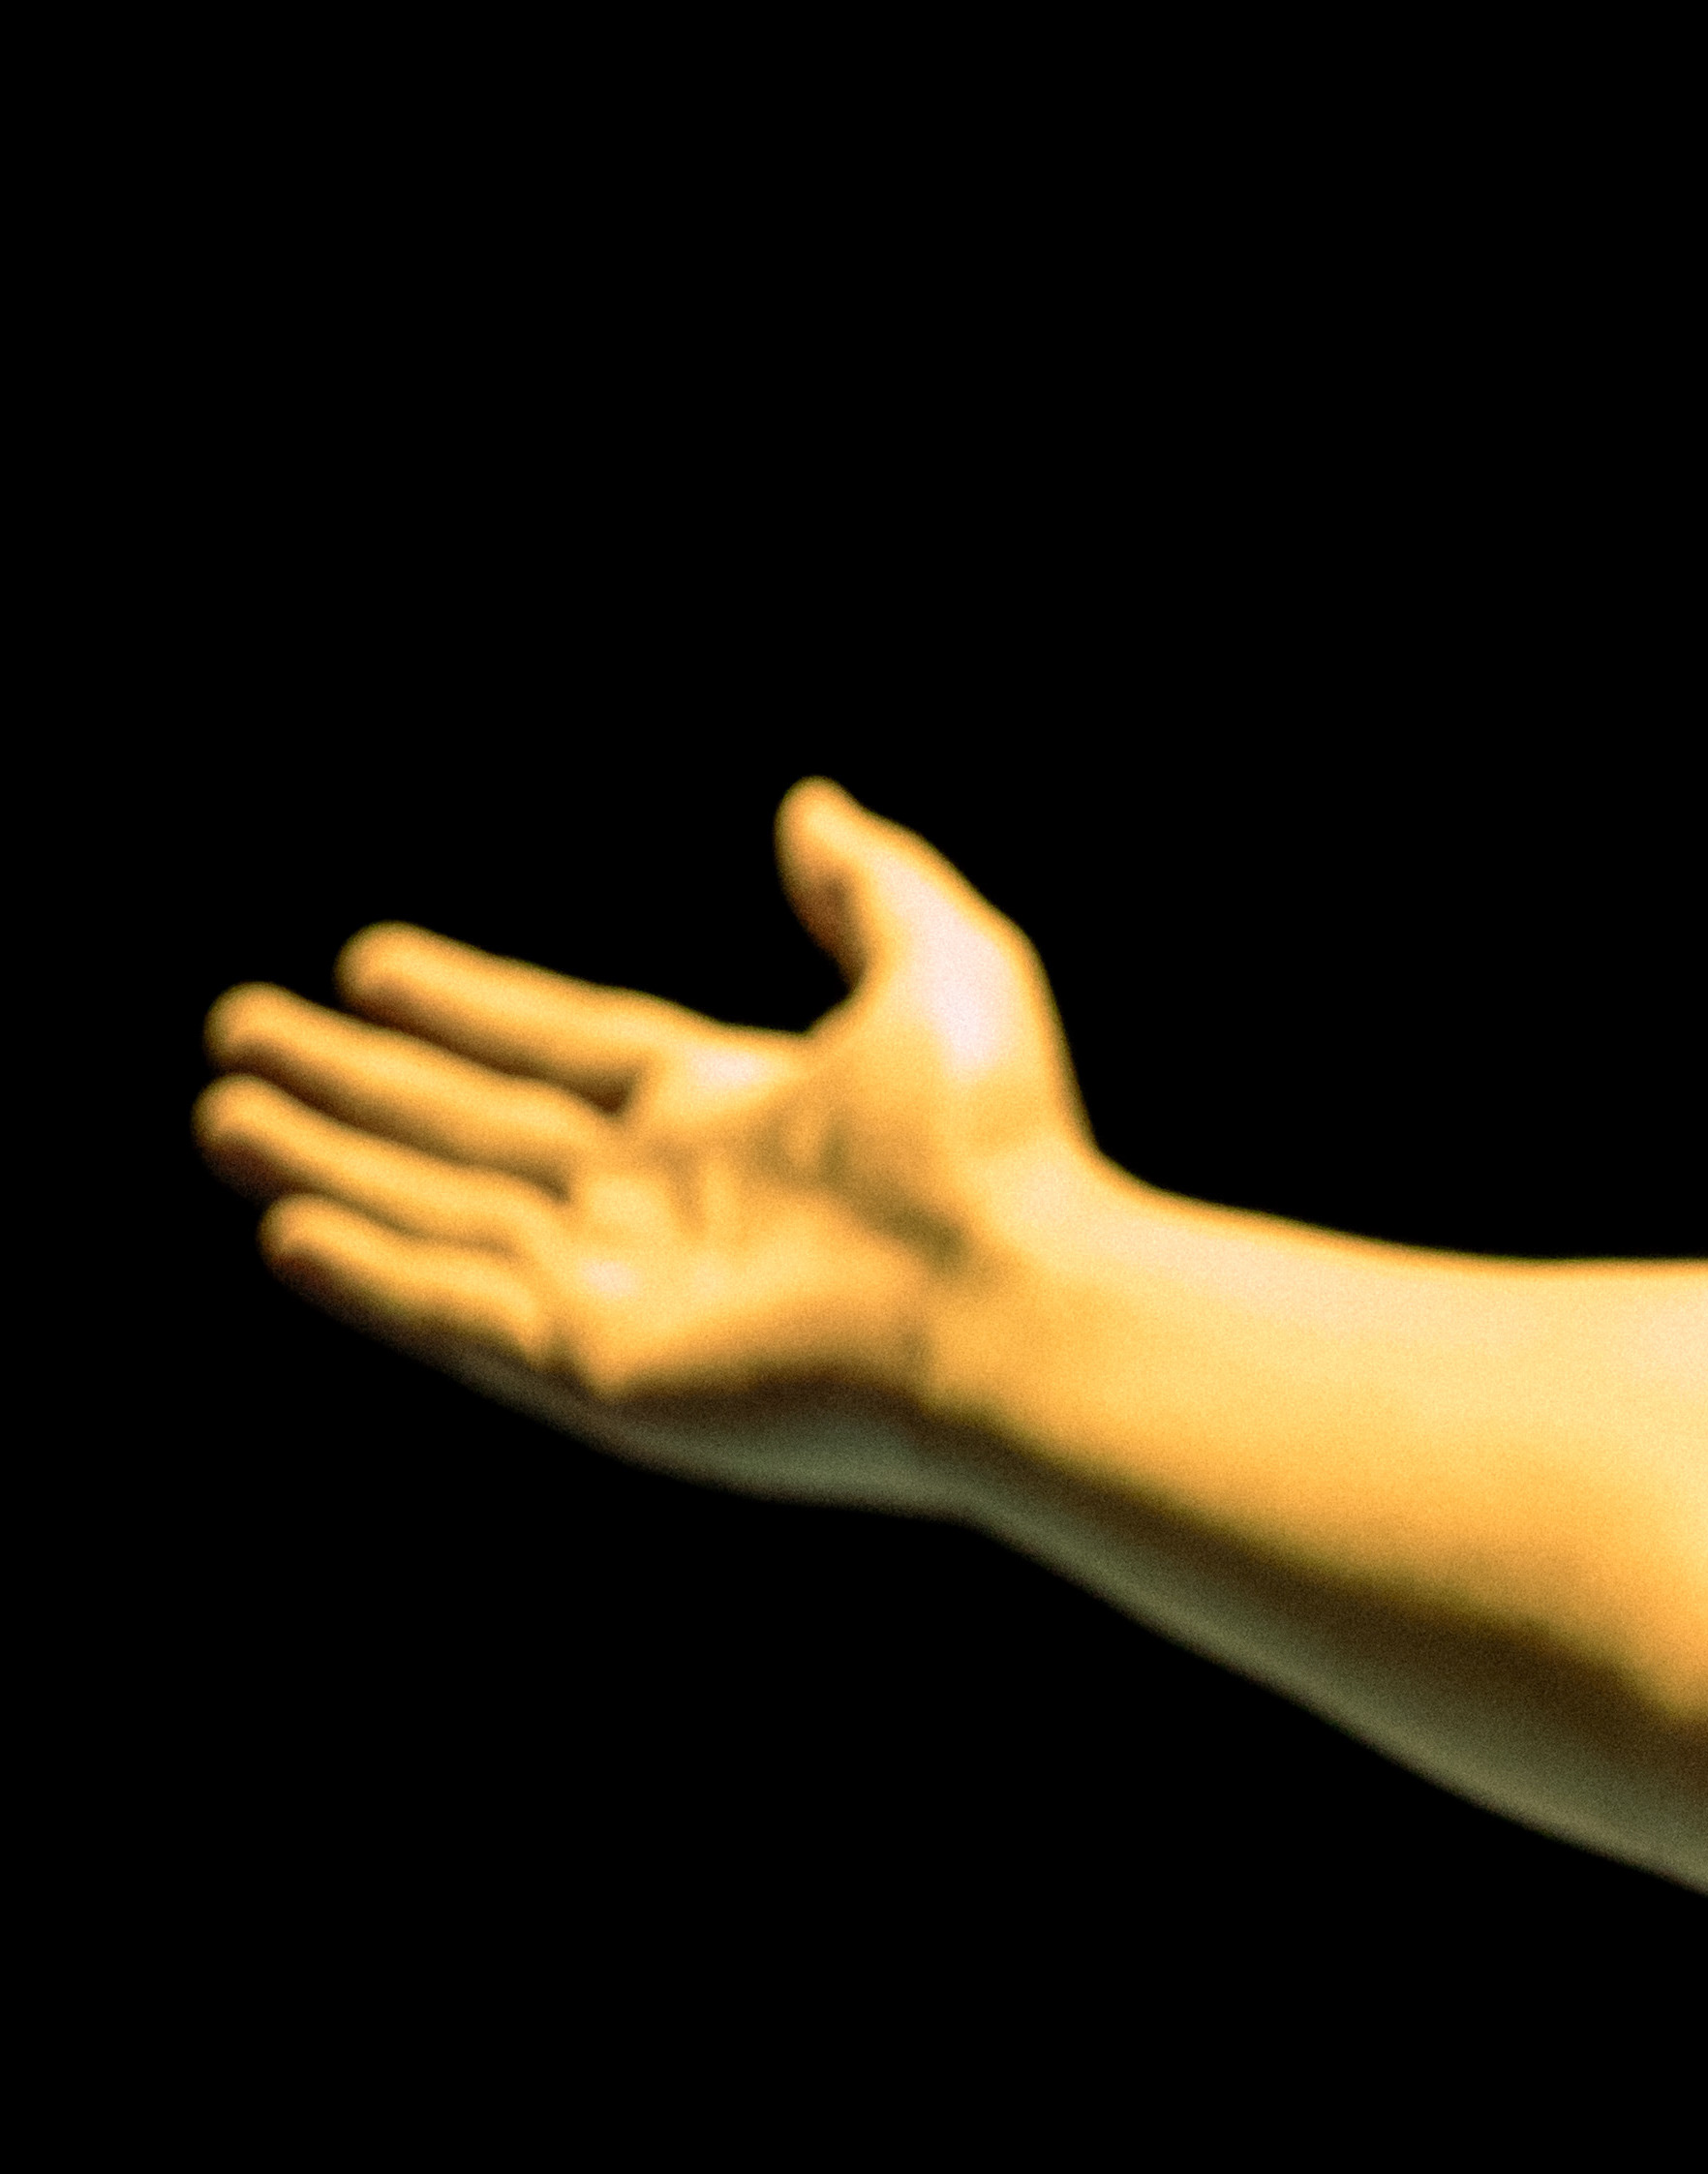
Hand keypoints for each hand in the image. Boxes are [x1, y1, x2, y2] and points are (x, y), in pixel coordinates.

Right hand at [195, 780, 1104, 1509]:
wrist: (1019, 1294)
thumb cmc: (1001, 1144)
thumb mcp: (946, 970)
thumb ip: (872, 887)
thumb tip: (813, 806)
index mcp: (734, 1109)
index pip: (562, 1046)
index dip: (466, 1005)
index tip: (371, 963)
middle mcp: (661, 1198)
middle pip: (471, 1127)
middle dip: (355, 1081)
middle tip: (242, 1029)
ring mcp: (622, 1287)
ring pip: (437, 1211)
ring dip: (330, 1163)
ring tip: (222, 1115)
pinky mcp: (599, 1367)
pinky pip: (456, 1310)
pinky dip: (371, 1272)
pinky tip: (286, 1228)